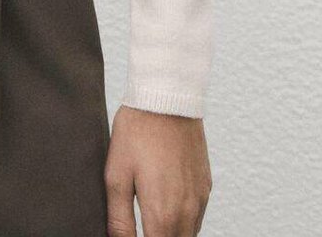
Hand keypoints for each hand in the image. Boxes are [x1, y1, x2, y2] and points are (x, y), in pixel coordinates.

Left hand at [104, 104, 211, 235]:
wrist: (166, 97)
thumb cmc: (137, 132)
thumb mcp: (116, 175)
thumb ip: (119, 219)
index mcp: (162, 214)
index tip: (130, 235)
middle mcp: (187, 212)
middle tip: (139, 226)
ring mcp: (199, 199)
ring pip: (188, 236)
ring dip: (170, 233)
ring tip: (150, 220)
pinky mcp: (206, 186)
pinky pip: (196, 218)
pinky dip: (182, 222)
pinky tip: (165, 206)